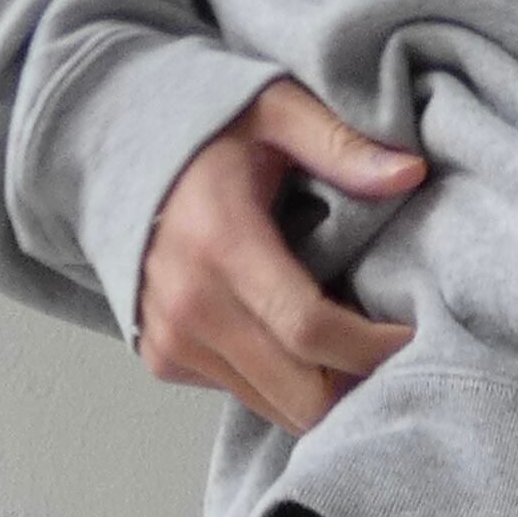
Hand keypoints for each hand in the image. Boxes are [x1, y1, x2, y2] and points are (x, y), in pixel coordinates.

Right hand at [134, 76, 424, 430]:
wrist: (106, 147)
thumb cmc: (201, 124)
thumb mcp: (273, 108)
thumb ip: (340, 143)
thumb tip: (410, 173)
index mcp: (222, 242)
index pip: (310, 330)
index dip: (370, 348)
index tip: (407, 334)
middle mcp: (191, 305)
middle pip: (300, 394)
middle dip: (353, 383)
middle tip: (381, 349)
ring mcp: (172, 339)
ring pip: (276, 408)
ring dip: (320, 387)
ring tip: (343, 343)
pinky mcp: (163, 359)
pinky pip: (244, 394)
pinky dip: (279, 380)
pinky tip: (290, 338)